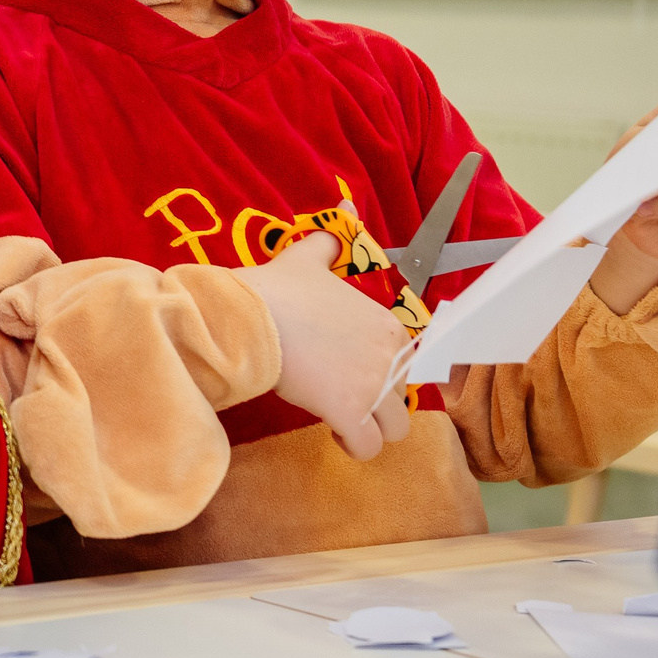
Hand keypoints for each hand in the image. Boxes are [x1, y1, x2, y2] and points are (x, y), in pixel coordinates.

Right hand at [228, 234, 413, 461]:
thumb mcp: (307, 258)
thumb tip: (346, 210)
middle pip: (403, 399)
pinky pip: (369, 447)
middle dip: (377, 403)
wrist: (252, 317)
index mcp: (386, 324)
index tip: (349, 370)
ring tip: (340, 420)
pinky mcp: (351, 414)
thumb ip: (330, 243)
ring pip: (395, 429)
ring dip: (370, 428)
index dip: (380, 371)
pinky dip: (353, 446)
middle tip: (343, 396)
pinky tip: (333, 433)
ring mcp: (373, 388)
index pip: (406, 363)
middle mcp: (389, 358)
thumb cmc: (278, 289)